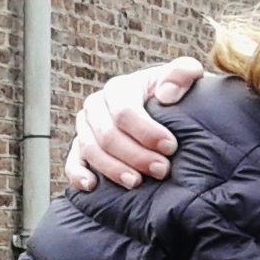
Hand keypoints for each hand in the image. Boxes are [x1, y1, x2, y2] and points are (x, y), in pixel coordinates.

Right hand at [64, 57, 203, 191]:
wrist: (167, 110)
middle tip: (162, 170)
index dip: (147, 132)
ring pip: (90, 150)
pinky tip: (91, 186)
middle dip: (135, 155)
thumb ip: (182, 73)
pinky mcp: (81, 148)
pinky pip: (72, 162)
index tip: (170, 147)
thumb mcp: (186, 75)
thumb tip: (165, 95)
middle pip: (108, 135)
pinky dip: (78, 174)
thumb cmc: (177, 94)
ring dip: (113, 169)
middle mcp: (97, 106)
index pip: (125, 112)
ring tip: (136, 182)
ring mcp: (86, 128)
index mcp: (119, 89)